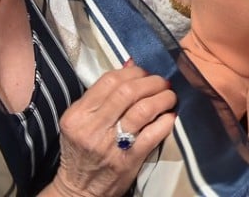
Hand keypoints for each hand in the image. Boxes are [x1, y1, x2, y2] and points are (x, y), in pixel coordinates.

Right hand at [49, 62, 175, 196]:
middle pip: (129, 91)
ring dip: (163, 98)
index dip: (133, 72)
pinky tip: (170, 116)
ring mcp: (111, 145)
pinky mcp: (129, 159)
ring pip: (143, 109)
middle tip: (162, 82)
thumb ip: (103, 96)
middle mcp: (92, 129)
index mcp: (77, 116)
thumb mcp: (82, 121)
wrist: (79, 190)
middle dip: (152, 82)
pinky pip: (154, 133)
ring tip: (169, 97)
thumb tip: (131, 64)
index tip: (144, 73)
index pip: (109, 81)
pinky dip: (167, 120)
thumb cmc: (82, 150)